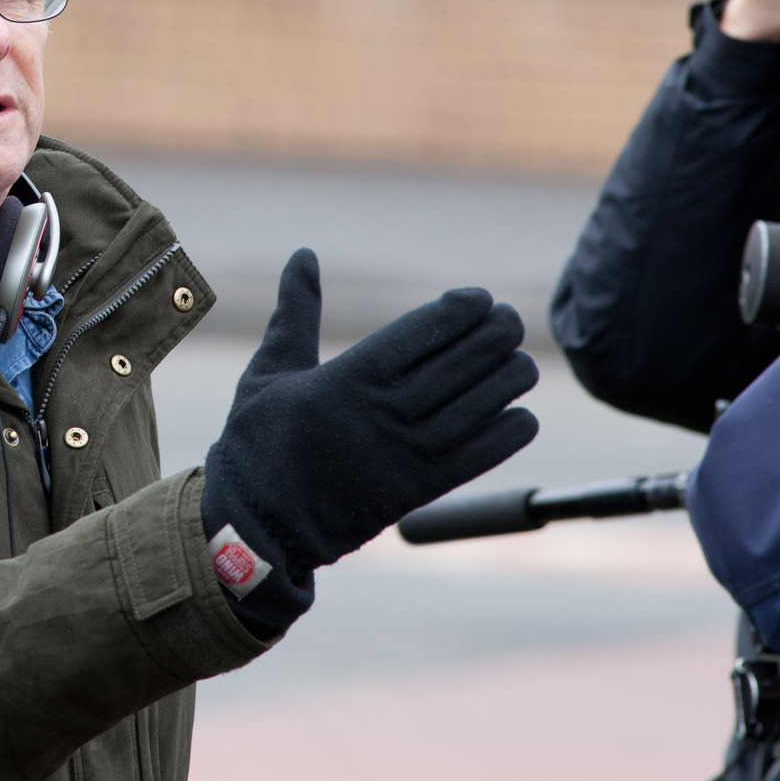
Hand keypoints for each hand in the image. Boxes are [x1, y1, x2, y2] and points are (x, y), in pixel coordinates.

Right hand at [200, 250, 538, 633]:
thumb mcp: (270, 370)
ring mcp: (403, 455)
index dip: (458, 312)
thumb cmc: (258, 441)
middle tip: (510, 320)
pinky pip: (475, 458)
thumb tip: (304, 255)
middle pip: (456, 366)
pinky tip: (522, 415)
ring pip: (474, 408)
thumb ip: (295, 312)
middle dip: (493, 337)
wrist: (258, 525)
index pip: (417, 334)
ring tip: (521, 361)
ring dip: (506, 381)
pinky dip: (505, 436)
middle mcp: (381, 414)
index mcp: (346, 380)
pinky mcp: (416, 491)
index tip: (479, 299)